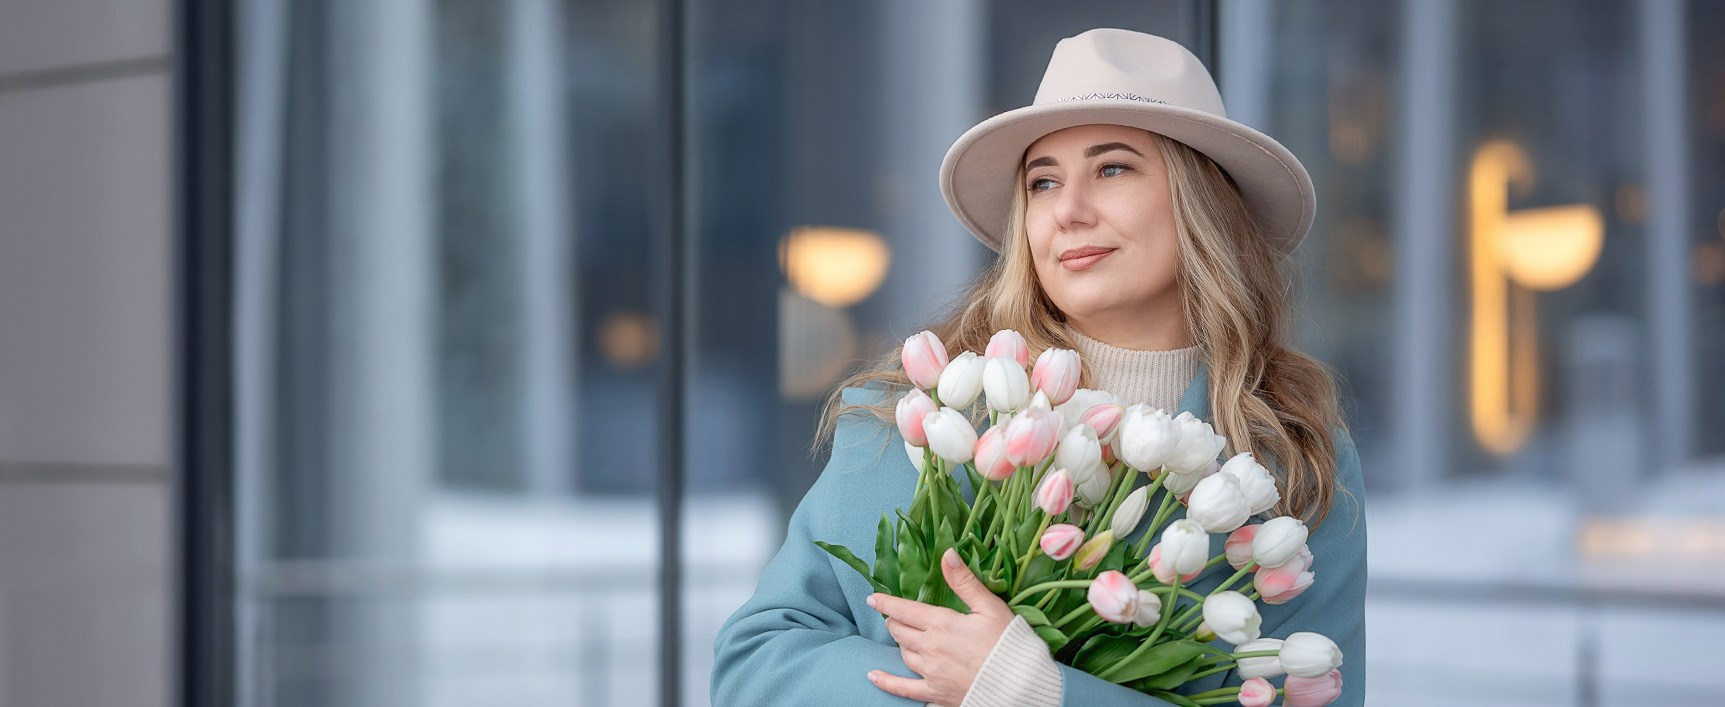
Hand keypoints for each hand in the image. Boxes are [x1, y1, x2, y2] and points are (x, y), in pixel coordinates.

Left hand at [866, 549, 1014, 705]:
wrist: (1021, 685)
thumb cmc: (1009, 643)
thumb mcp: (990, 607)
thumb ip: (964, 581)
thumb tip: (947, 553)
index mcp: (942, 624)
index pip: (905, 610)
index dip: (887, 603)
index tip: (873, 598)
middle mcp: (930, 648)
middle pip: (900, 632)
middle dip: (895, 621)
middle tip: (896, 616)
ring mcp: (931, 673)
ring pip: (903, 654)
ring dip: (900, 643)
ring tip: (902, 637)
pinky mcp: (935, 693)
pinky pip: (903, 689)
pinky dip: (886, 683)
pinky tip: (873, 677)